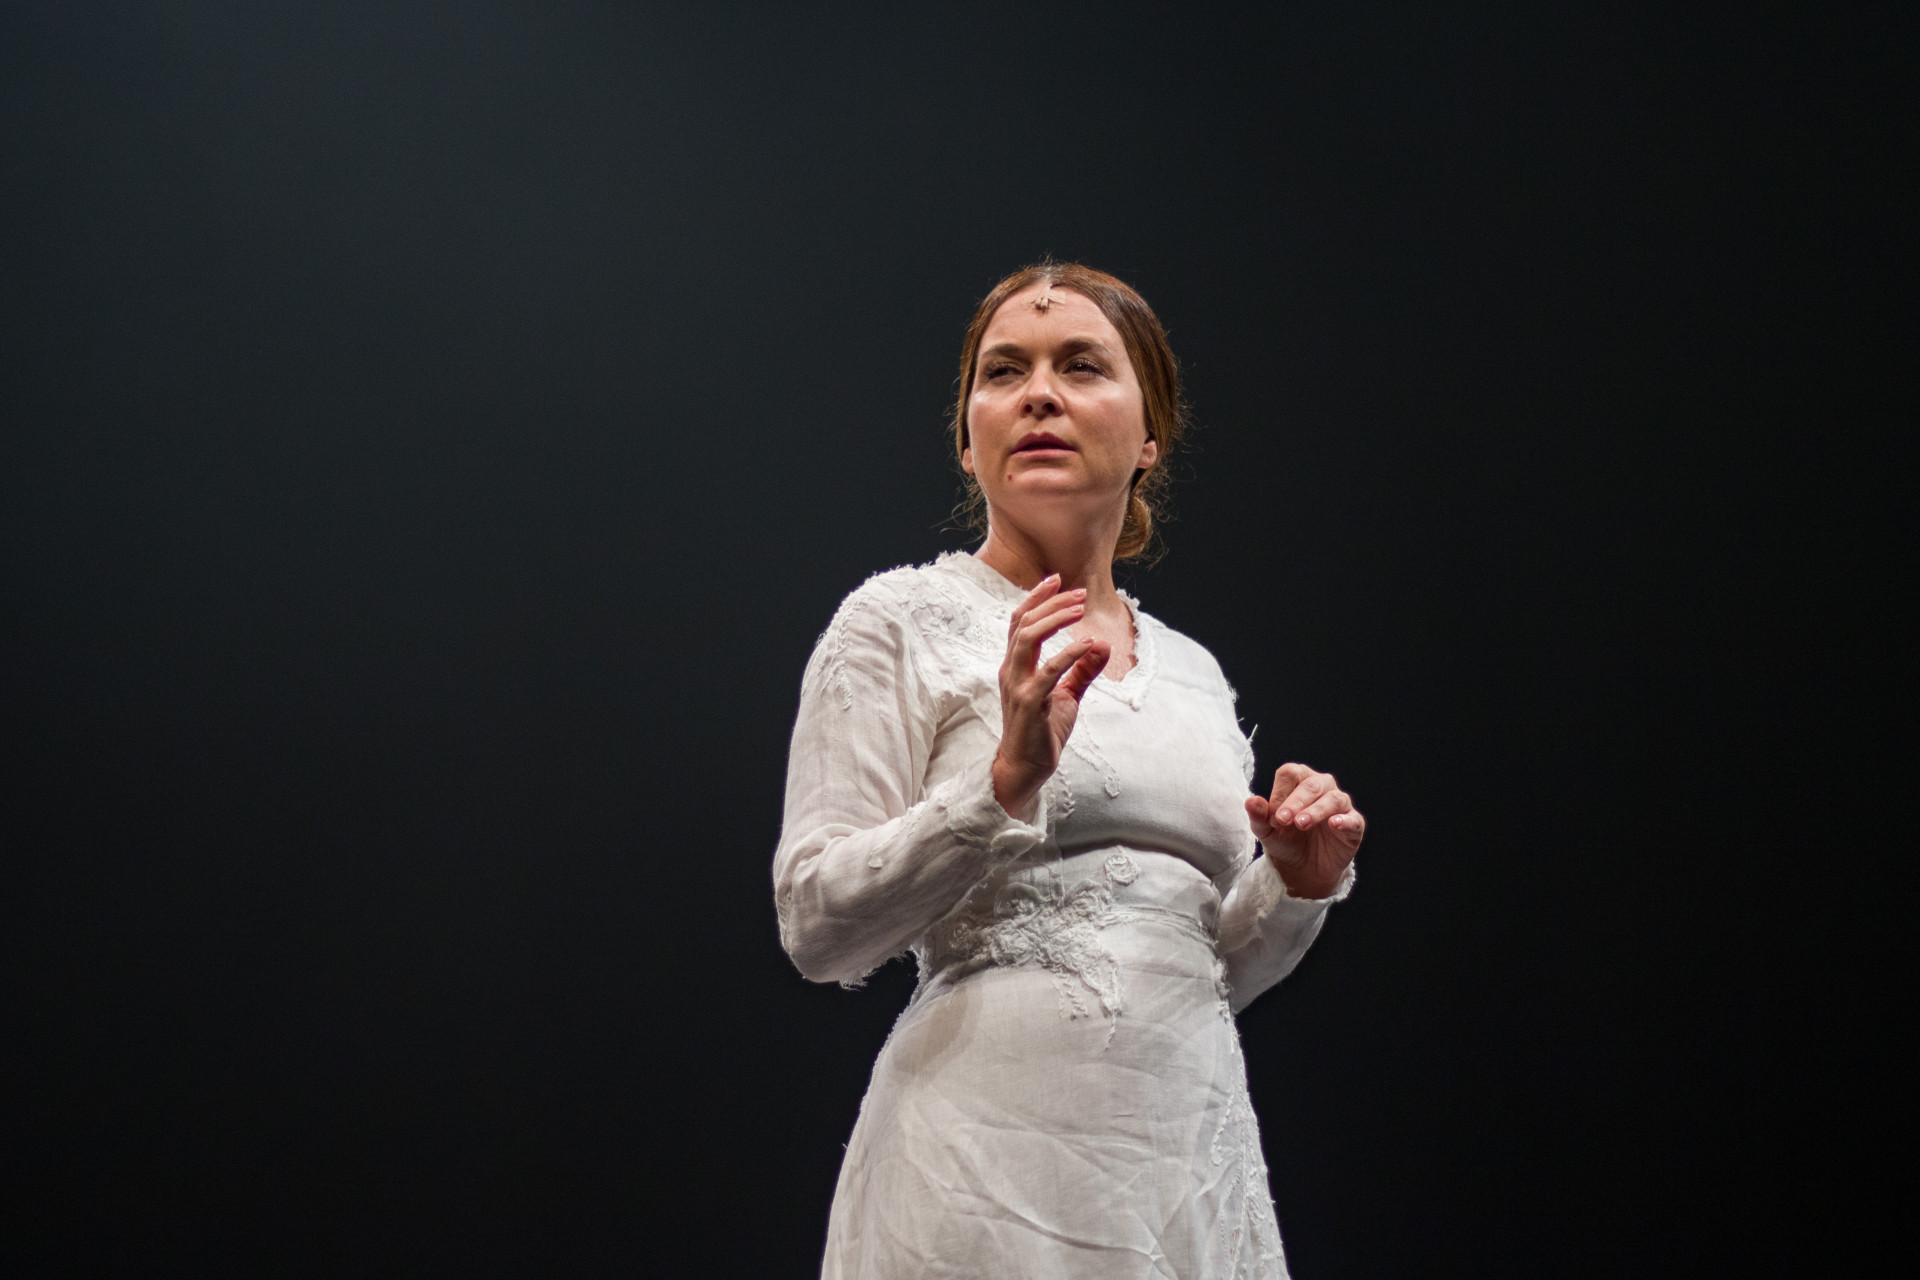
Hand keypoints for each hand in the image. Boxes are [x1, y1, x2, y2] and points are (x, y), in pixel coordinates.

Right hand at [990, 575, 1110, 818]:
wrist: (1026, 767)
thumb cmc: (1042, 731)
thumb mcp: (1067, 696)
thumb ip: (1082, 670)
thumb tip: (1103, 644)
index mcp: (1015, 666)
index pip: (1019, 621)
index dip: (1036, 597)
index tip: (1056, 579)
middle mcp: (1011, 671)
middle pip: (1023, 623)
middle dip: (1051, 603)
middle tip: (1080, 592)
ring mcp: (1017, 686)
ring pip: (1028, 639)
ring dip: (1055, 619)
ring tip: (1080, 609)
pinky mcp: (1030, 703)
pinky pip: (1047, 671)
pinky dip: (1068, 654)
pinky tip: (1087, 644)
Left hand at [1245, 763, 1363, 899]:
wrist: (1303, 868)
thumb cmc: (1285, 840)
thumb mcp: (1266, 831)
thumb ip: (1259, 816)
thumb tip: (1250, 801)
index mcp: (1299, 780)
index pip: (1290, 774)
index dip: (1279, 793)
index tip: (1273, 817)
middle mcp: (1322, 787)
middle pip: (1312, 784)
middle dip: (1296, 801)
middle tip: (1283, 820)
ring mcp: (1340, 805)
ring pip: (1333, 799)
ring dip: (1316, 810)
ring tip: (1301, 824)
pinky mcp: (1354, 825)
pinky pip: (1353, 819)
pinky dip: (1344, 820)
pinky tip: (1334, 824)